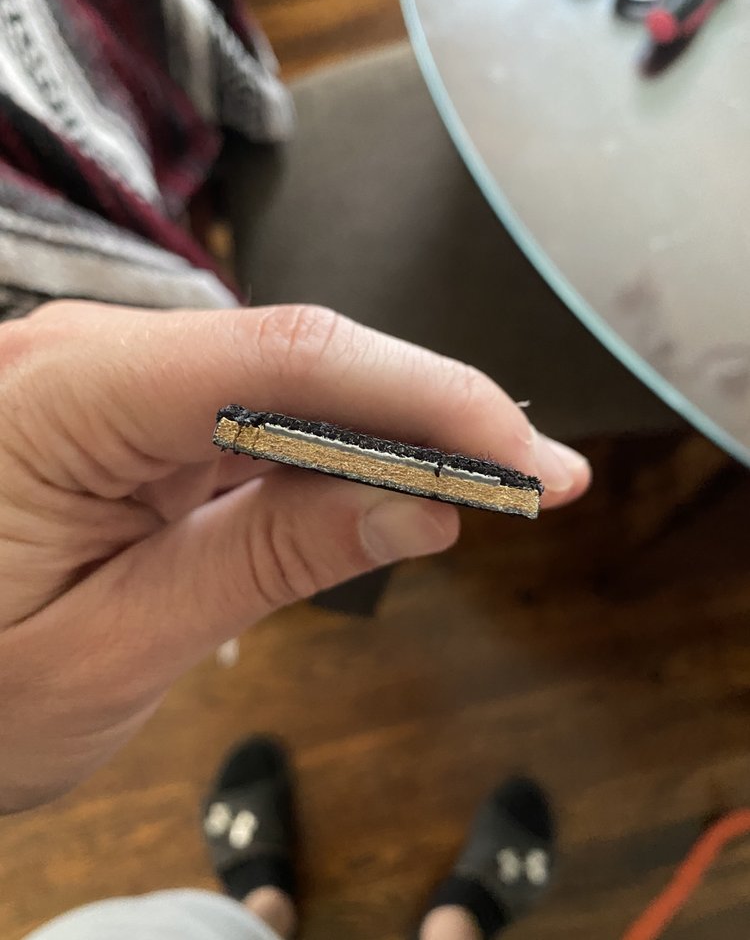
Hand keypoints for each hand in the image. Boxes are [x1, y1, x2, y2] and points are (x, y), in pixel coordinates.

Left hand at [0, 301, 589, 811]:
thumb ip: (265, 563)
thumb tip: (418, 509)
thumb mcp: (111, 649)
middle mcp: (94, 356)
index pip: (286, 360)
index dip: (428, 397)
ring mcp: (117, 378)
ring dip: (394, 437)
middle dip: (433, 416)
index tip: (525, 459)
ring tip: (486, 488)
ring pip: (295, 382)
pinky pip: (259, 415)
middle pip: (304, 357)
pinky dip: (337, 455)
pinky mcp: (136, 414)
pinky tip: (392, 487)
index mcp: (64, 394)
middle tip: (537, 483)